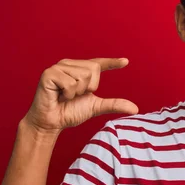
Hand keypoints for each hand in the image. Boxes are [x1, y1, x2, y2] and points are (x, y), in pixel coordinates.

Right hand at [23, 57, 137, 133]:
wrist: (51, 122)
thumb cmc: (70, 112)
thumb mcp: (96, 107)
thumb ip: (114, 104)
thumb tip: (135, 109)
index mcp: (81, 70)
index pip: (99, 64)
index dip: (112, 63)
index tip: (126, 62)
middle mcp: (70, 65)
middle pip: (92, 71)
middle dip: (87, 88)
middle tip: (74, 96)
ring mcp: (58, 67)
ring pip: (82, 77)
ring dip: (76, 92)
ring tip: (65, 96)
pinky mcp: (49, 74)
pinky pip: (69, 83)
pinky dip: (67, 94)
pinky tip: (58, 96)